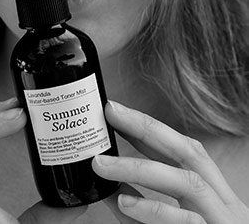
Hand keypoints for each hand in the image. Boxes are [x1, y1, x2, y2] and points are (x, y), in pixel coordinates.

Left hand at [92, 100, 248, 222]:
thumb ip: (151, 209)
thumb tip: (112, 189)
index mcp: (215, 199)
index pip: (184, 153)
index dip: (150, 129)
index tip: (114, 112)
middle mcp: (223, 206)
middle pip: (189, 153)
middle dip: (148, 128)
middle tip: (109, 112)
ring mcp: (223, 223)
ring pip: (187, 183)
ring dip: (140, 168)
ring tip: (100, 164)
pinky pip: (188, 222)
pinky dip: (156, 210)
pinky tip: (127, 203)